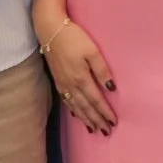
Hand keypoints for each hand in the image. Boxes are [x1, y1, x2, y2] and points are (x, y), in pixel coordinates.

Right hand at [41, 16, 116, 134]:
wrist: (50, 31)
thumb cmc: (74, 38)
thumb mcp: (92, 51)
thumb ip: (102, 70)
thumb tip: (111, 89)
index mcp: (81, 79)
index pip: (96, 100)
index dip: (105, 112)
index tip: (113, 122)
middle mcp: (71, 85)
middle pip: (86, 107)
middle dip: (96, 120)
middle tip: (106, 131)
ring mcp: (63, 84)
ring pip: (75, 106)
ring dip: (85, 119)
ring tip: (93, 129)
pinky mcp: (57, 80)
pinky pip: (66, 101)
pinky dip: (73, 110)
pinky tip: (77, 114)